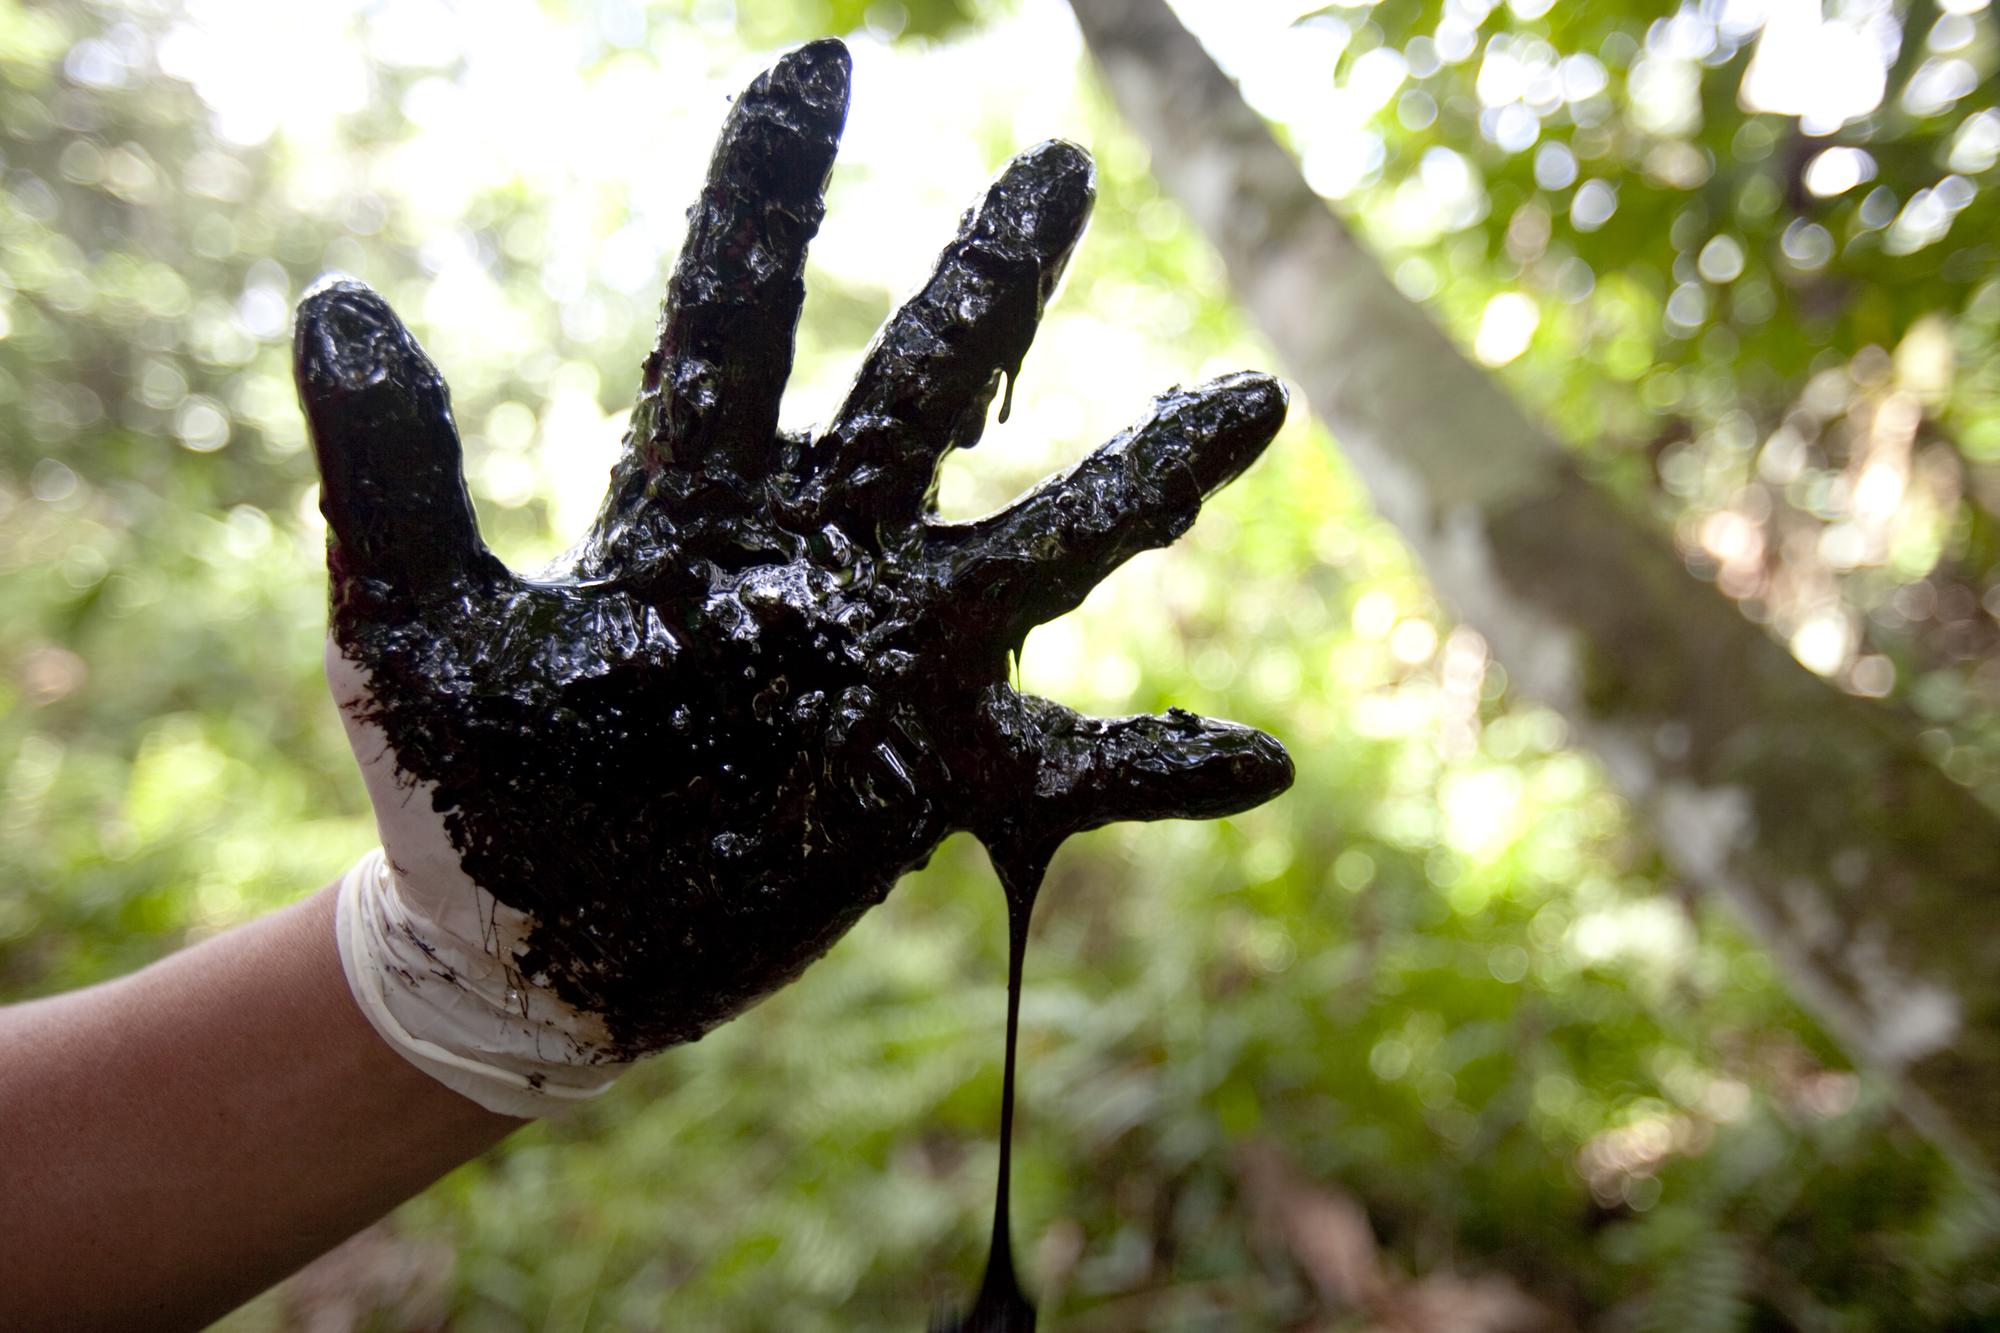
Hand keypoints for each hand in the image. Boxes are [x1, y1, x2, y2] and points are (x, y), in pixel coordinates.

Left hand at [297, 39, 1290, 1096]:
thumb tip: (335, 296)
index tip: (821, 67)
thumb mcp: (416, 640)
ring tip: (1256, 398)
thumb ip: (395, 482)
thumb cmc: (469, 790)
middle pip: (925, 390)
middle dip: (989, 280)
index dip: (772, 196)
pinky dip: (1163, 767)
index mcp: (695, 503)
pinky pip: (1079, 767)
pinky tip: (1264, 762)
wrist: (532, 950)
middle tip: (1059, 165)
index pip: (740, 319)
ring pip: (1046, 547)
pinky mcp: (937, 777)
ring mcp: (895, 661)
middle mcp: (822, 554)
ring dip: (1147, 479)